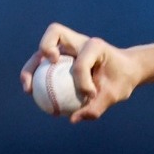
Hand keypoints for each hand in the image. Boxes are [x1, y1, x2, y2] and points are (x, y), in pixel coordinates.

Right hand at [21, 23, 145, 122]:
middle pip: (54, 34)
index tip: (91, 95)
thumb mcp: (115, 95)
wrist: (125, 71)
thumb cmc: (121, 80)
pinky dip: (35, 77)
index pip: (82, 62)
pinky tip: (33, 95)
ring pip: (42, 50)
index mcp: (95, 45)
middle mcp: (78, 41)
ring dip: (31, 67)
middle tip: (44, 71)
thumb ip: (97, 107)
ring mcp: (67, 47)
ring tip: (28, 90)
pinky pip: (43, 65)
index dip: (83, 81)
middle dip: (45, 48)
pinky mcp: (60, 57)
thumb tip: (73, 119)